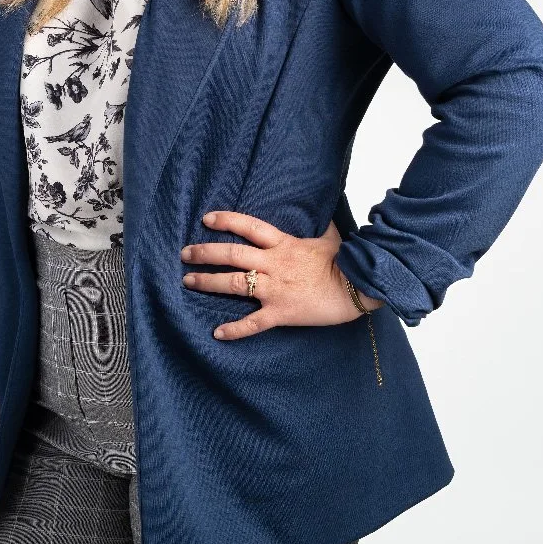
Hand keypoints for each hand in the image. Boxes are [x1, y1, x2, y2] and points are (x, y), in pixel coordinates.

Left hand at [180, 211, 383, 339]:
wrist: (357, 287)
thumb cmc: (344, 262)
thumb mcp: (328, 237)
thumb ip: (317, 225)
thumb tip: (319, 210)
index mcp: (284, 244)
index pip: (249, 226)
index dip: (226, 220)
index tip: (206, 219)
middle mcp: (274, 264)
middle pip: (232, 254)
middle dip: (205, 253)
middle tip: (185, 253)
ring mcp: (275, 289)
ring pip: (234, 284)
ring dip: (208, 282)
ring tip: (188, 281)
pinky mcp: (281, 313)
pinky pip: (253, 323)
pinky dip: (234, 329)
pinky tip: (217, 333)